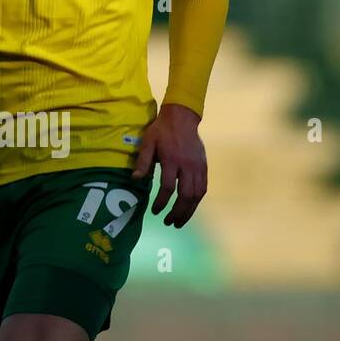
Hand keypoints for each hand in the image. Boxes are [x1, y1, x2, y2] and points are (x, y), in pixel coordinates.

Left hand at [132, 103, 206, 226]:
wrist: (182, 118)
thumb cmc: (161, 131)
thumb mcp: (148, 143)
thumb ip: (142, 162)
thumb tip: (135, 180)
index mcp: (172, 160)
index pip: (168, 187)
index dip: (161, 202)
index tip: (155, 211)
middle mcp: (188, 165)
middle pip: (185, 195)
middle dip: (177, 212)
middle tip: (168, 222)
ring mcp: (198, 167)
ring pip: (197, 195)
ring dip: (189, 211)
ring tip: (179, 222)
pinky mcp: (204, 167)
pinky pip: (203, 188)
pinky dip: (197, 201)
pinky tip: (190, 208)